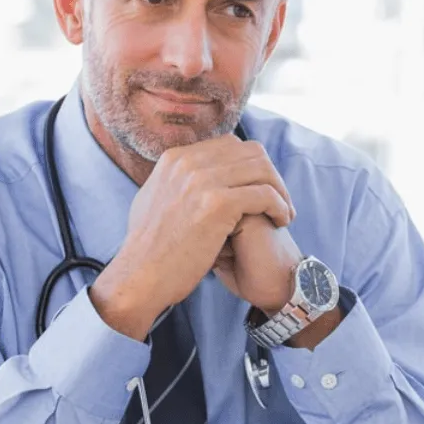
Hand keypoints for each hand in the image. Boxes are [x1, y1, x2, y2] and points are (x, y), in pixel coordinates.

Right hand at [91, 136, 295, 339]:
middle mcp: (188, 162)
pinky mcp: (217, 204)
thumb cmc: (150, 250)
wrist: (139, 278)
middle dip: (271, 175)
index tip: (261, 188)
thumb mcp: (154, 200)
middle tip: (280, 200)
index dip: (252, 165)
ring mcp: (202, 181)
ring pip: (262, 170)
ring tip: (284, 213)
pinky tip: (281, 221)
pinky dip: (279, 206)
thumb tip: (189, 172)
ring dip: (280, 190)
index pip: (230, 145)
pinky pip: (265, 194)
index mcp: (175, 158)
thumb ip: (175, 181)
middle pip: (251, 152)